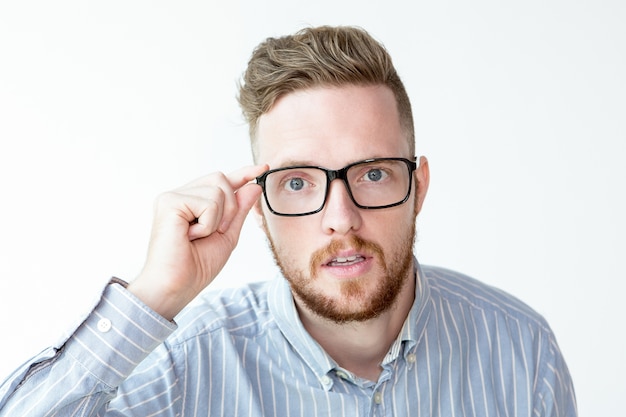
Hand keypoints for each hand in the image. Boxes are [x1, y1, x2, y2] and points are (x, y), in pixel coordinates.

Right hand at [127, 165, 266, 319]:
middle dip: (230, 207)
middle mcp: (181, 195)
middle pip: (221, 178)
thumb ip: (239, 211)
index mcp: (193, 203)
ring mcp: (173, 197)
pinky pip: (207, 202)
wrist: (176, 287)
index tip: (263, 168)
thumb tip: (254, 185)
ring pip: (217, 188)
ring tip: (199, 236)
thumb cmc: (196, 267)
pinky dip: (208, 224)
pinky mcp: (169, 202)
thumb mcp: (227, 236)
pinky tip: (191, 236)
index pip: (221, 181)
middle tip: (217, 231)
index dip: (243, 173)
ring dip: (218, 218)